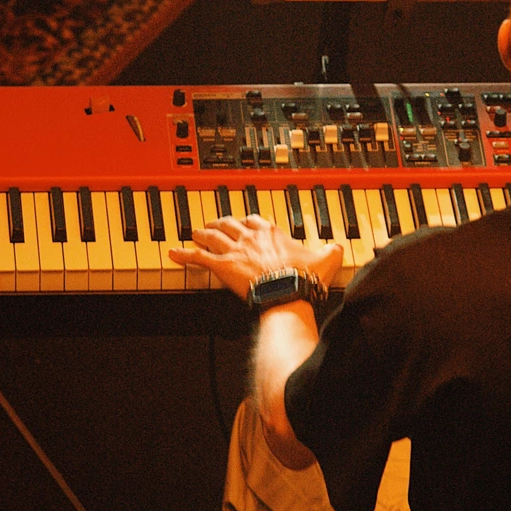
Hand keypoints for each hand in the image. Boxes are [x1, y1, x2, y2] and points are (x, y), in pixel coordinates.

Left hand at [168, 214, 343, 300]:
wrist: (287, 290)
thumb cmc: (302, 277)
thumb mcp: (324, 259)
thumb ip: (330, 250)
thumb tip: (338, 247)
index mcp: (270, 231)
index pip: (253, 219)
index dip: (246, 221)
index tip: (243, 222)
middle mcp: (249, 236)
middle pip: (228, 224)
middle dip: (219, 224)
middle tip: (213, 225)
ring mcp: (234, 250)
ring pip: (211, 236)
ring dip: (200, 233)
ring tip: (193, 233)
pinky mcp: (222, 266)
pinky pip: (197, 257)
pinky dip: (183, 254)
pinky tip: (172, 253)